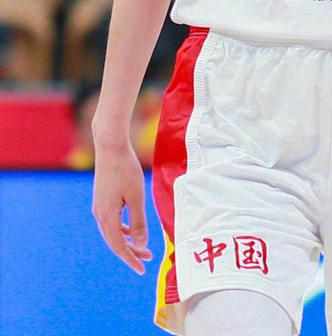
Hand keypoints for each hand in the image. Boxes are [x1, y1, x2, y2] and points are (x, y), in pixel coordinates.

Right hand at [92, 139, 152, 273]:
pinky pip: (112, 221)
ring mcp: (99, 206)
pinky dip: (123, 229)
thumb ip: (139, 221)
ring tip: (143, 247)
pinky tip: (133, 229)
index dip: (130, 259)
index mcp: (107, 216)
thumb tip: (141, 244)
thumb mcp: (136, 196)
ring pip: (113, 231)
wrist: (110, 146)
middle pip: (115, 241)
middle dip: (130, 252)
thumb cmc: (125, 169)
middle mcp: (99, 214)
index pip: (118, 246)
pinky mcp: (102, 199)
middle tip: (147, 261)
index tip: (142, 269)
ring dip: (128, 240)